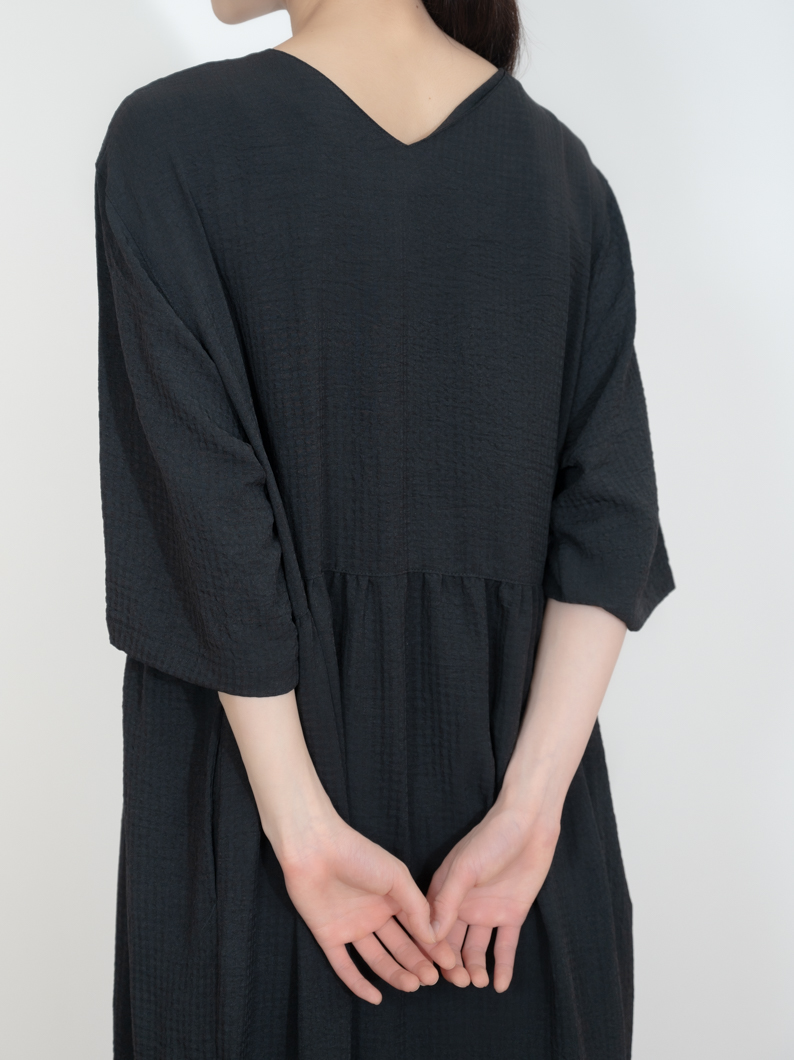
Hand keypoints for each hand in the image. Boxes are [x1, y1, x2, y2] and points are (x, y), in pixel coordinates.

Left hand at [277, 812, 457, 1003]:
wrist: (316, 848)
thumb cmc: (360, 855)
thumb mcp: (396, 877)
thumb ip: (416, 907)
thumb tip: (434, 937)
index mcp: (392, 898)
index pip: (417, 928)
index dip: (433, 946)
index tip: (450, 963)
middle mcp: (374, 915)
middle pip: (399, 946)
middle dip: (417, 962)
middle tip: (432, 979)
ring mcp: (352, 927)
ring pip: (376, 958)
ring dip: (394, 973)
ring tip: (413, 985)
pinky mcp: (329, 936)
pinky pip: (344, 966)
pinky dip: (358, 983)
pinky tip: (376, 998)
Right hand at [427, 800, 559, 991]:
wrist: (529, 825)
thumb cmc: (491, 839)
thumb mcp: (465, 869)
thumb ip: (448, 902)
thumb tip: (430, 936)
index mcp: (443, 891)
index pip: (431, 927)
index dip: (430, 950)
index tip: (430, 972)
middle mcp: (462, 905)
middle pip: (452, 943)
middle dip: (453, 965)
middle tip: (459, 982)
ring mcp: (487, 911)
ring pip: (476, 948)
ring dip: (475, 968)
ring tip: (478, 982)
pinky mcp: (511, 915)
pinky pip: (505, 946)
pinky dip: (502, 966)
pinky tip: (500, 985)